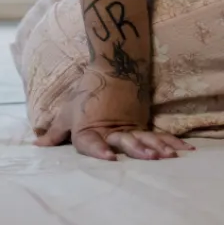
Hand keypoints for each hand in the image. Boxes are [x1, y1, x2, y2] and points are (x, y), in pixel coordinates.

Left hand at [33, 74, 192, 160]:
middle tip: (151, 157)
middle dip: (138, 149)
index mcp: (89, 129)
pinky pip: (158, 136)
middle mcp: (111, 130)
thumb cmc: (86, 93)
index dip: (100, 150)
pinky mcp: (143, 123)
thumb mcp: (67, 112)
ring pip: (145, 138)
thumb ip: (55, 133)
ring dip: (158, 148)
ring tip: (170, 157)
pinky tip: (185, 152)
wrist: (112, 67)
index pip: (92, 142)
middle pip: (125, 141)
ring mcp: (130, 126)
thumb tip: (37, 147)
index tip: (110, 157)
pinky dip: (172, 143)